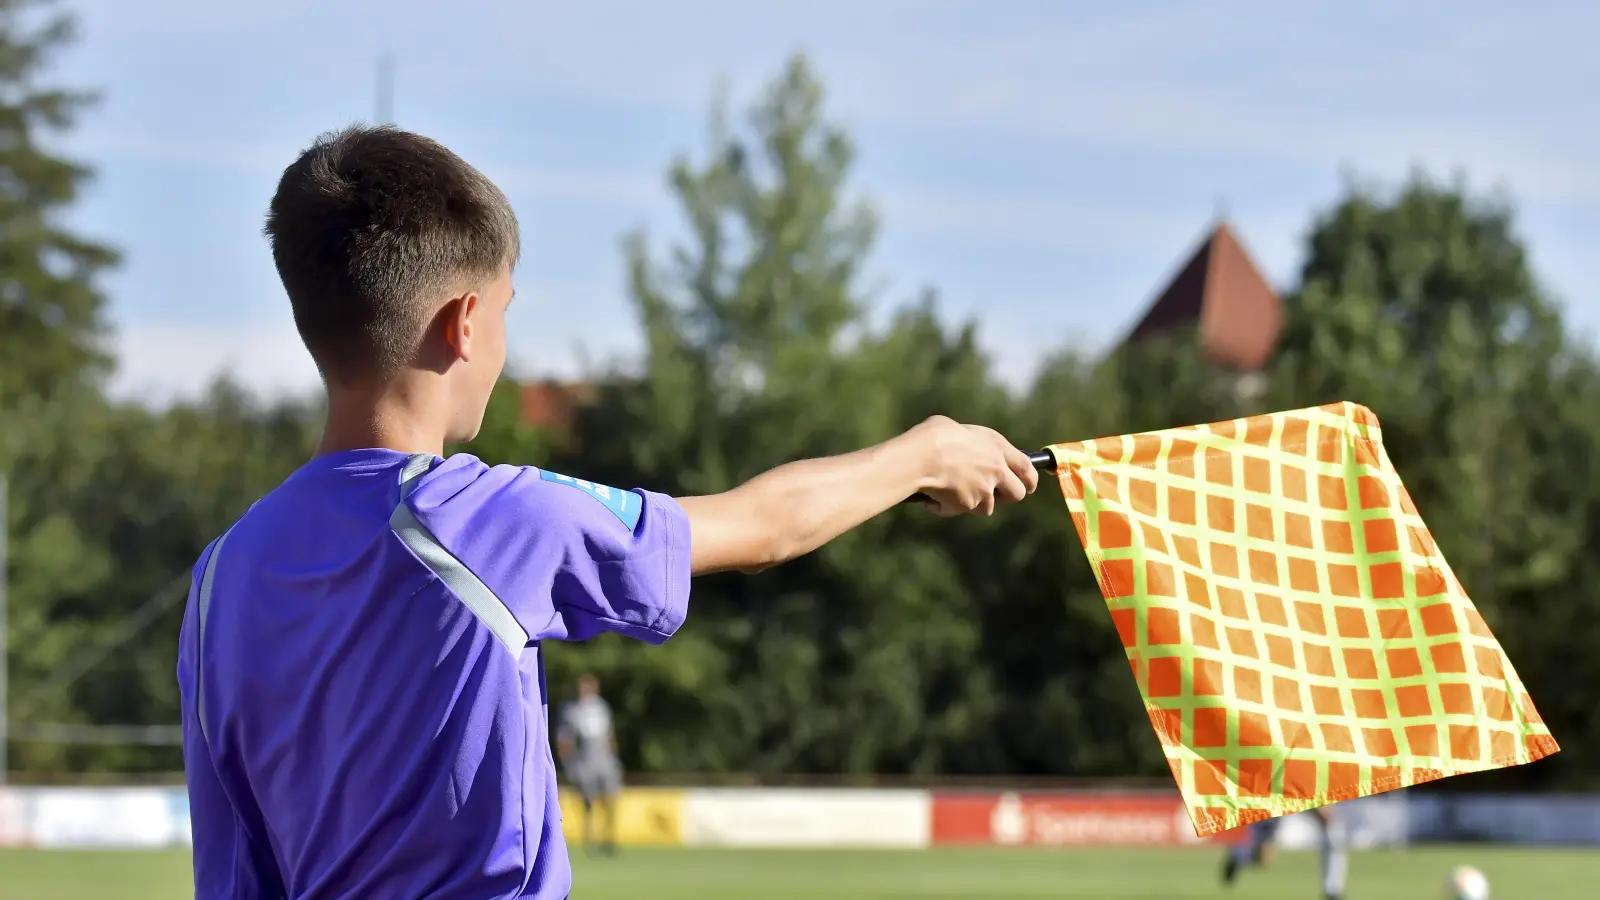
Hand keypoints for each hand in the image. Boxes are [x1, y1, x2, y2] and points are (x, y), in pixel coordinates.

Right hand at [907, 415, 1038, 516]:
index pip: (1027, 467)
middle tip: (990, 495)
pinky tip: (933, 496)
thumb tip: (966, 450)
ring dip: (971, 503)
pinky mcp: (968, 505)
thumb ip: (971, 444)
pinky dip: (947, 507)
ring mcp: (984, 490)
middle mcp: (996, 470)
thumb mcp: (958, 430)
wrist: (919, 457)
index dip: (1030, 479)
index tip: (1028, 487)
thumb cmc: (933, 438)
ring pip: (986, 507)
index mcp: (997, 446)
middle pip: (1017, 494)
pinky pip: (958, 511)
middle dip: (1005, 497)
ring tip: (950, 490)